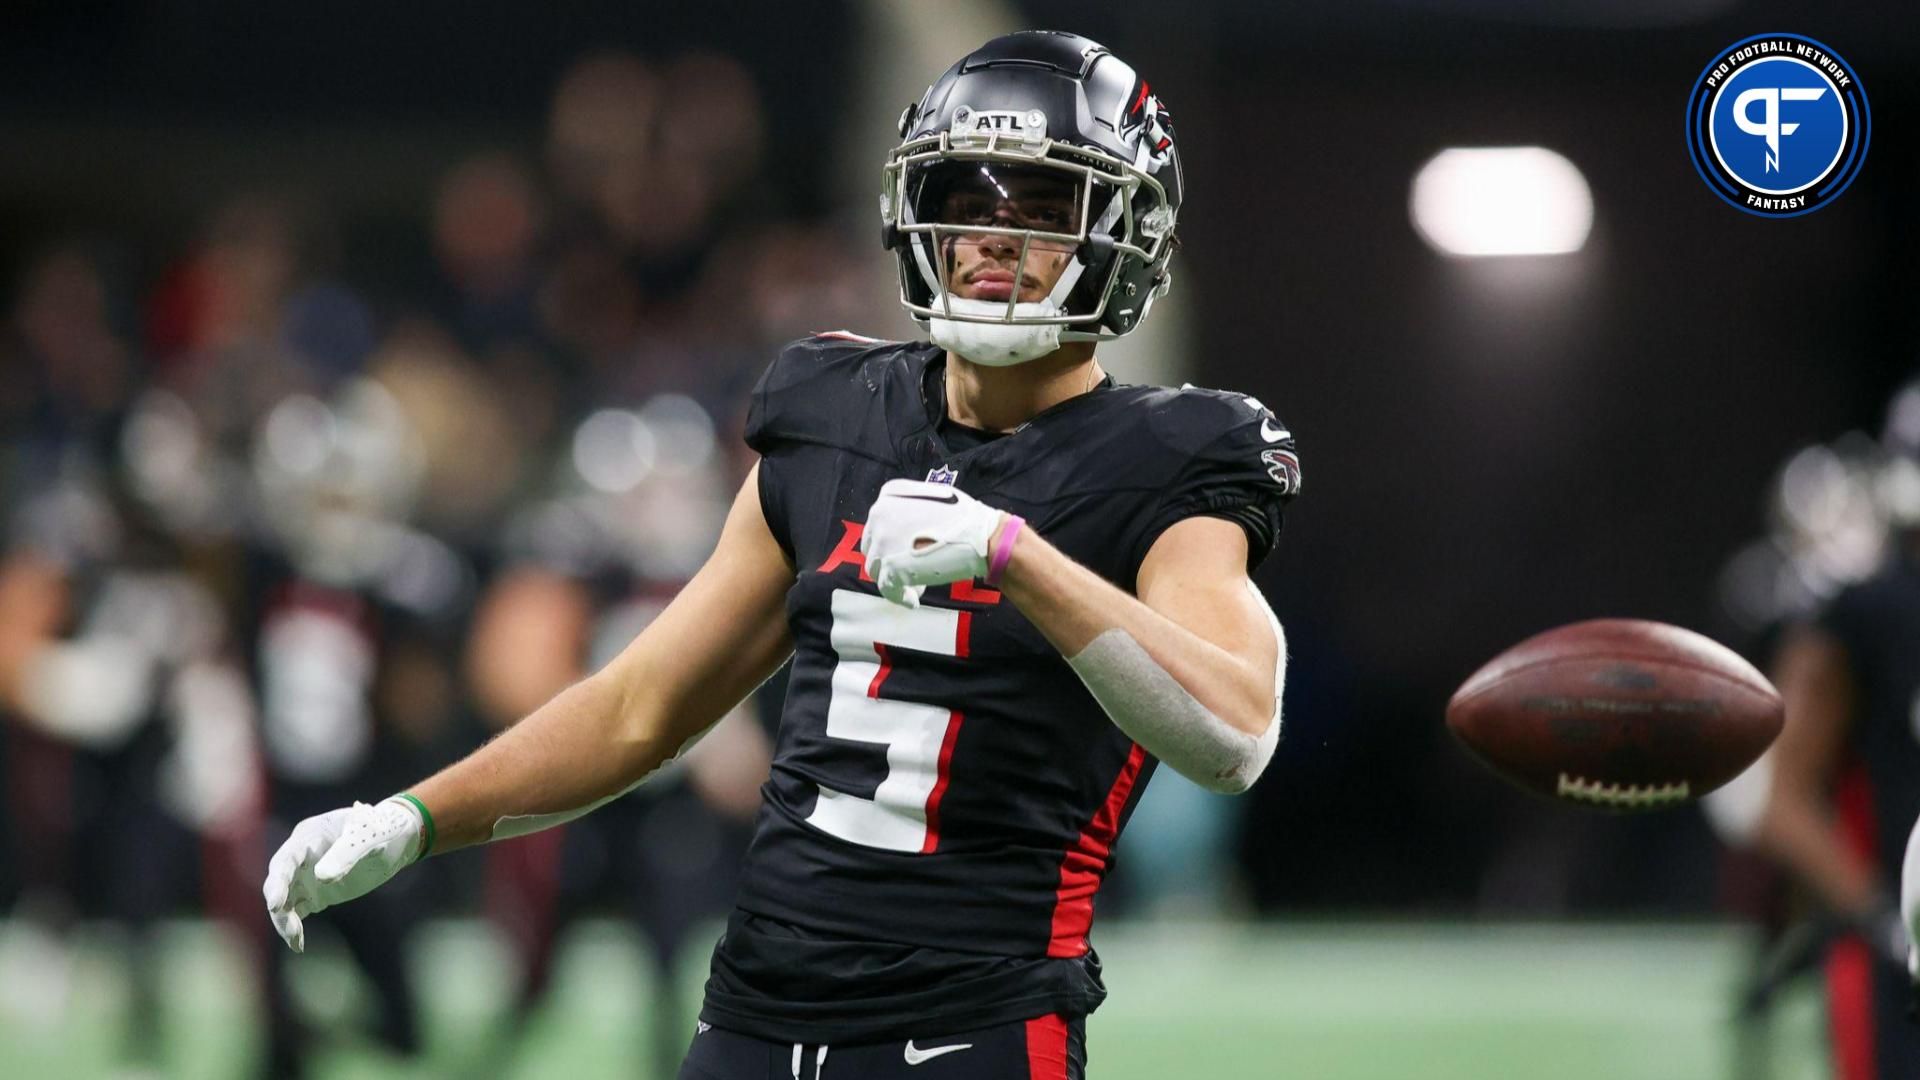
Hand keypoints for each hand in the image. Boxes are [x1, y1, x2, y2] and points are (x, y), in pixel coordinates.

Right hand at [262, 798, 423, 951]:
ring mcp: (306, 876)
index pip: (286, 860)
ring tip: (297, 942)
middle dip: (279, 906)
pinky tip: (298, 945)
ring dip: (286, 921)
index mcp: (310, 835)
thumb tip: (322, 878)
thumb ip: (347, 855)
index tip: (275, 904)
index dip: (278, 882)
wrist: (396, 840)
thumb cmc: (381, 831)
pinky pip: (296, 912)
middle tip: (290, 930)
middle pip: (278, 882)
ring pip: (284, 900)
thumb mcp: (368, 838)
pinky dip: (294, 928)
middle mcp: (301, 857)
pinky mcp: (314, 894)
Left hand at [860, 479, 1006, 606]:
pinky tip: (913, 600)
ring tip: (921, 582)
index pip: (878, 525)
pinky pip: (886, 588)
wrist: (982, 536)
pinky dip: (899, 596)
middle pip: (873, 546)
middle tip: (915, 567)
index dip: (891, 543)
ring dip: (896, 577)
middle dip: (891, 559)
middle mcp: (879, 513)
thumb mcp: (932, 498)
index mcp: (889, 495)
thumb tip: (900, 530)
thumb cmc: (967, 519)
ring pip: (876, 568)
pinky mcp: (891, 566)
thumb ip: (909, 509)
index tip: (907, 552)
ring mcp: (883, 541)